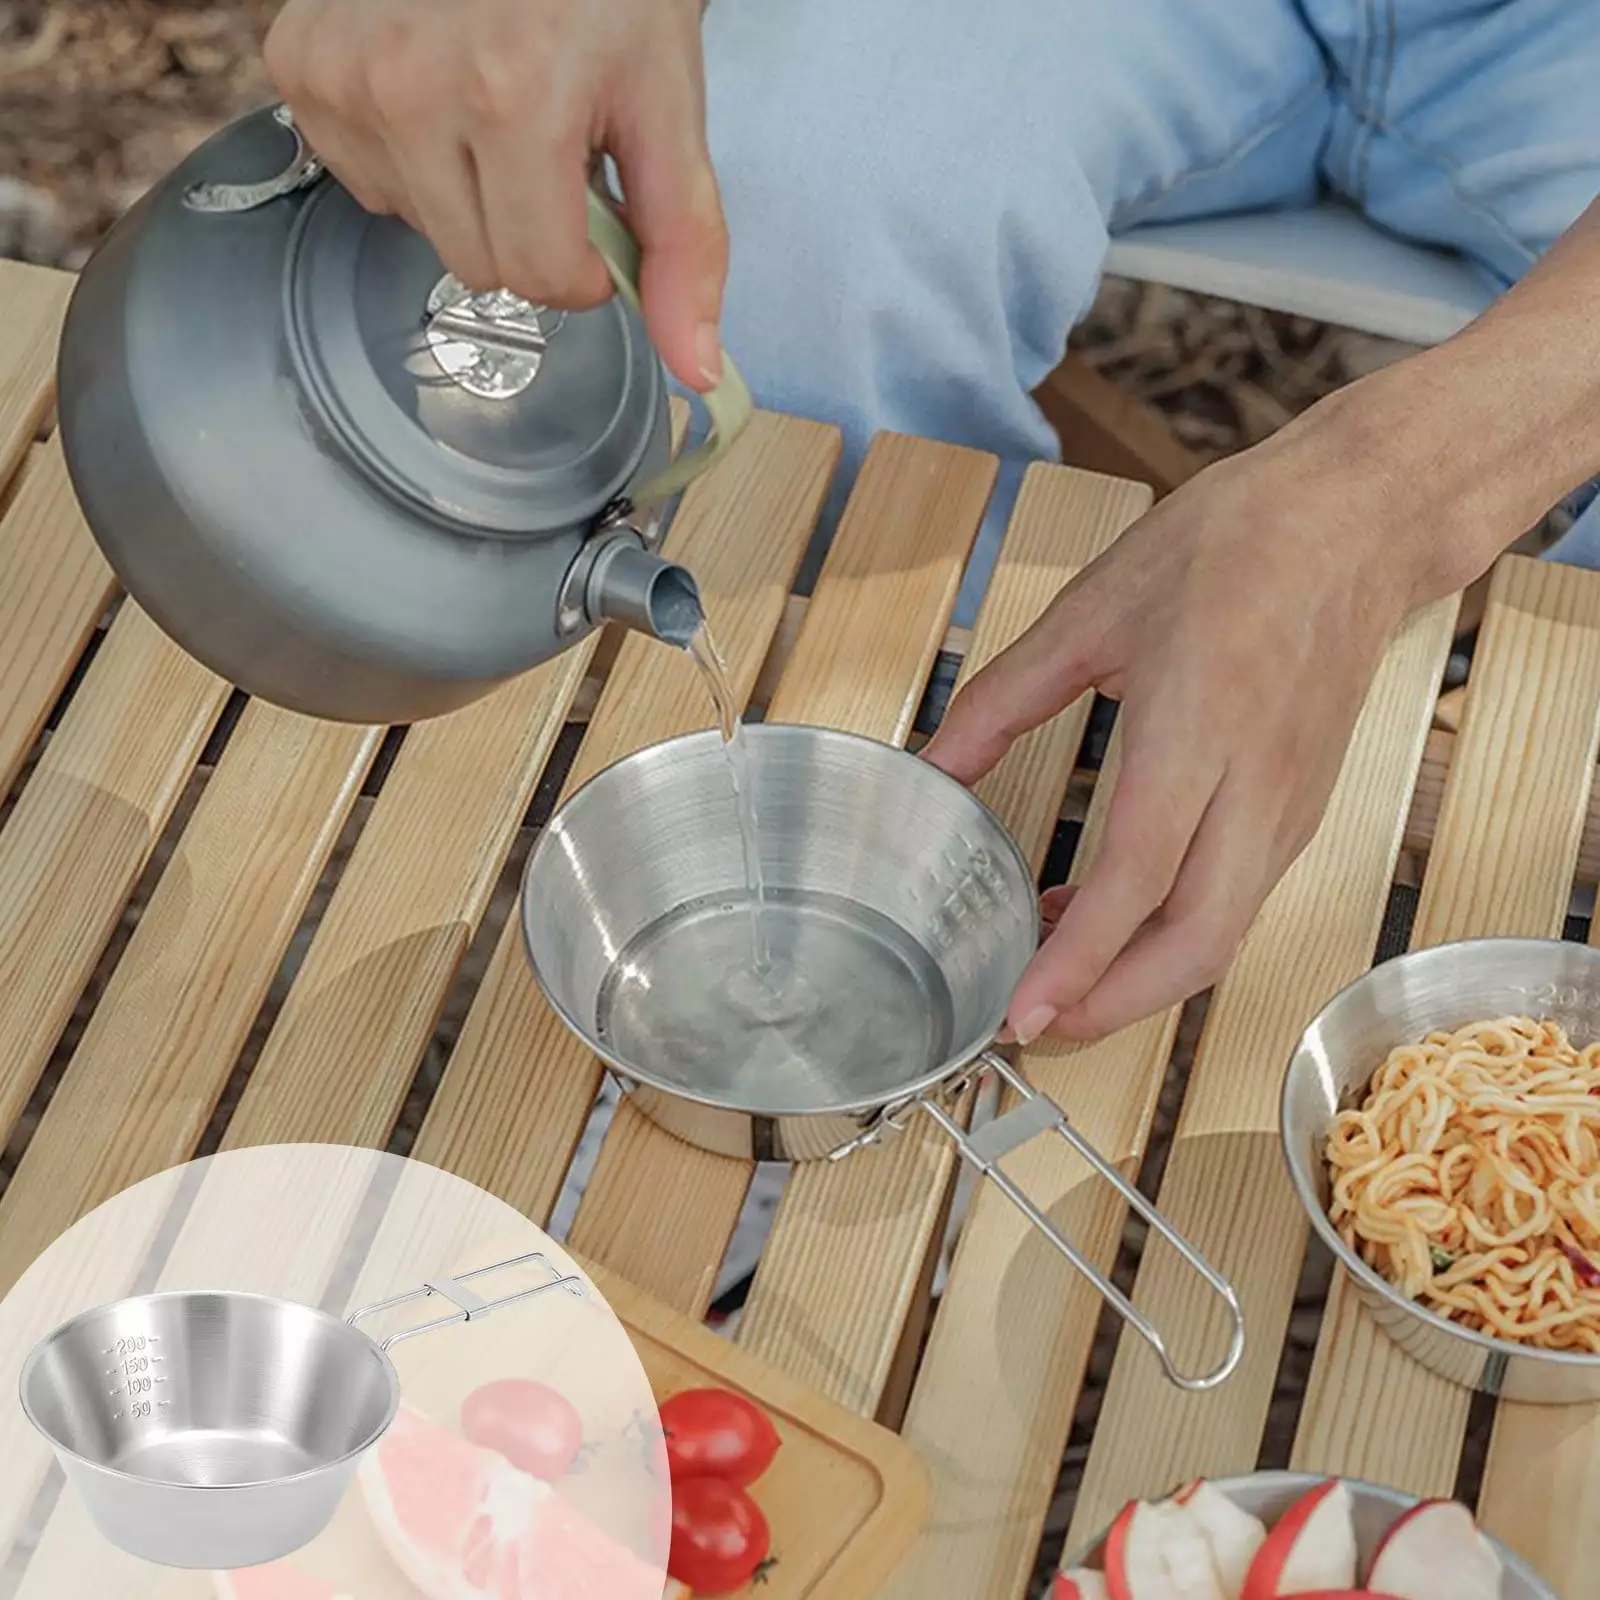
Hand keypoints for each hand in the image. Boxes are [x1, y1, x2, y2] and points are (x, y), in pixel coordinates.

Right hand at [265, 0, 725, 390]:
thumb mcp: (665, 107)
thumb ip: (684, 245)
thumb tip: (695, 364)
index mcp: (511, 96)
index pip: (538, 277)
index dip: (582, 267)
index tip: (596, 212)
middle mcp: (409, 85)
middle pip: (478, 265)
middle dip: (527, 228)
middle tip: (550, 145)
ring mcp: (342, 73)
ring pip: (417, 229)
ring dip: (465, 195)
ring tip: (494, 106)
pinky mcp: (299, 62)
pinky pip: (362, 178)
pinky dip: (408, 158)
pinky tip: (438, 92)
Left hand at [923, 386, 1480, 1042]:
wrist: (1357, 521)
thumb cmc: (1231, 547)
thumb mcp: (1089, 610)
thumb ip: (999, 700)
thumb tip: (929, 766)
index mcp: (1197, 729)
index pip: (1137, 879)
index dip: (1077, 960)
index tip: (1020, 1012)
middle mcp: (1256, 788)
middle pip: (1195, 943)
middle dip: (1111, 1005)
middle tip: (1030, 1021)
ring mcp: (1289, 808)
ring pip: (1221, 935)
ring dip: (1139, 977)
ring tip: (1052, 968)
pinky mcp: (1299, 811)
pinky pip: (1236, 901)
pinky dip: (1171, 934)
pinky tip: (1105, 909)